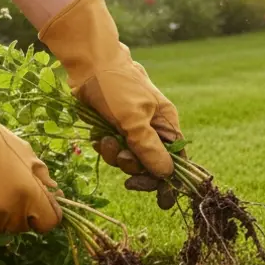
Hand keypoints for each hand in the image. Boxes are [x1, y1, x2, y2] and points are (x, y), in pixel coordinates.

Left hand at [39, 0, 182, 191]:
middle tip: (123, 162)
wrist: (88, 62)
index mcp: (166, 124)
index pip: (176, 160)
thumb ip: (150, 149)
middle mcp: (152, 129)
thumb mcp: (134, 120)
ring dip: (116, 156)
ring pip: (129, 159)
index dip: (169, 180)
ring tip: (106, 141)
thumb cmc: (116, 86)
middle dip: (135, 166)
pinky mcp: (113, 128)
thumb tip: (168, 174)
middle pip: (150, 164)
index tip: (163, 202)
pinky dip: (105, 147)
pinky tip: (99, 136)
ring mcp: (132, 129)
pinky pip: (113, 150)